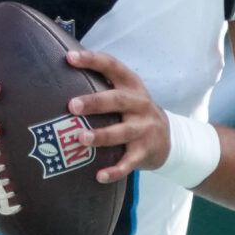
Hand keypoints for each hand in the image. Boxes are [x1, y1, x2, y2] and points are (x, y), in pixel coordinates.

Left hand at [65, 49, 168, 182]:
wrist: (170, 138)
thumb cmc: (135, 112)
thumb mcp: (127, 94)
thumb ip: (104, 85)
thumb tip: (63, 76)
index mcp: (132, 86)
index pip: (113, 66)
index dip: (92, 60)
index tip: (69, 58)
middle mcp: (139, 104)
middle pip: (117, 100)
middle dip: (94, 102)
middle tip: (72, 105)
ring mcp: (144, 129)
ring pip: (122, 132)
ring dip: (101, 136)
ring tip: (81, 138)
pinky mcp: (145, 151)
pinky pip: (128, 162)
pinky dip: (115, 170)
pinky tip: (100, 176)